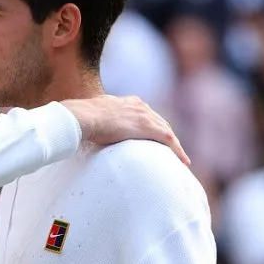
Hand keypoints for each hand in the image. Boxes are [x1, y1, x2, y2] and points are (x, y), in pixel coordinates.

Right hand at [61, 95, 188, 164]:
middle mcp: (139, 106)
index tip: (155, 137)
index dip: (153, 126)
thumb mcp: (91, 116)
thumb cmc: (80, 119)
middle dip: (167, 136)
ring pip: (167, 131)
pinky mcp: (147, 127)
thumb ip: (96, 121)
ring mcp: (144, 115)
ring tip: (181, 159)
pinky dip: (177, 150)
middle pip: (159, 122)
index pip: (145, 115)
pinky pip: (168, 140)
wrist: (82, 117)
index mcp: (126, 102)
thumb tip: (86, 129)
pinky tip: (183, 161)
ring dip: (175, 145)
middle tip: (173, 150)